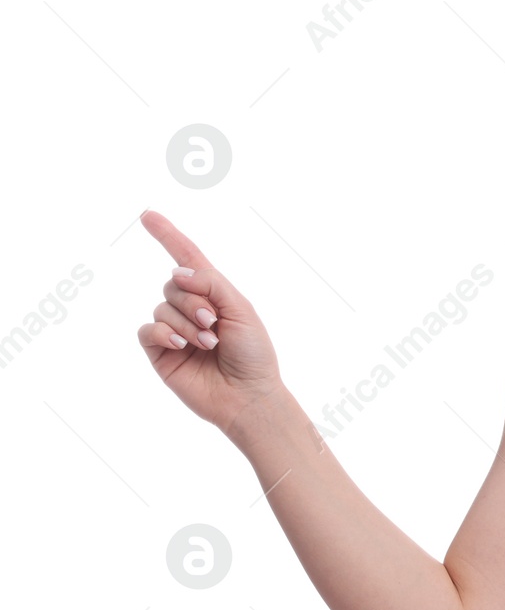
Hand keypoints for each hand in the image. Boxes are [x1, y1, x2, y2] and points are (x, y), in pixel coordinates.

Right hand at [136, 209, 284, 434]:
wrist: (248, 395)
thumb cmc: (253, 353)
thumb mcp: (241, 309)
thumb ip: (212, 284)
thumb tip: (179, 270)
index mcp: (214, 295)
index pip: (189, 259)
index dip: (169, 236)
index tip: (148, 215)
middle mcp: (191, 309)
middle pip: (173, 284)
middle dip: (193, 300)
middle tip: (215, 323)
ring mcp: (174, 330)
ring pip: (162, 306)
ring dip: (186, 322)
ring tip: (209, 342)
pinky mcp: (160, 352)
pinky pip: (146, 330)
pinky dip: (163, 333)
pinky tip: (182, 345)